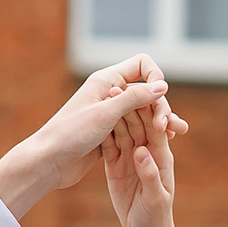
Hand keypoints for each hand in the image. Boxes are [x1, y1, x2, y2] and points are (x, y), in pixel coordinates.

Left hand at [0, 57, 179, 217]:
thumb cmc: (70, 135)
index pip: (142, 64)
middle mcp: (110, 93)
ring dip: (160, 119)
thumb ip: (134, 98)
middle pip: (146, 90)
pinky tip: (164, 141)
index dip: (155, 77)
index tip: (159, 95)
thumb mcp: (105, 114)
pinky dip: (150, 132)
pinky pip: (136, 127)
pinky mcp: (110, 133)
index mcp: (107, 80)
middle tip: (167, 126)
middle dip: (161, 104)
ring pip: (143, 111)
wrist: (48, 162)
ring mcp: (110, 114)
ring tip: (178, 132)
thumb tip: (162, 86)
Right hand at [103, 99, 178, 226]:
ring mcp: (130, 157)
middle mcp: (146, 151)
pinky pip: (108, 145)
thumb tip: (142, 152)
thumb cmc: (156, 216)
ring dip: (111, 115)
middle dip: (126, 106)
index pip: (155, 127)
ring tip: (99, 99)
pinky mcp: (115, 165)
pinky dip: (101, 133)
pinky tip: (90, 121)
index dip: (146, 111)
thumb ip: (150, 175)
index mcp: (161, 156)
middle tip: (112, 90)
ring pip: (121, 130)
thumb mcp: (155, 198)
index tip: (134, 98)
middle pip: (137, 123)